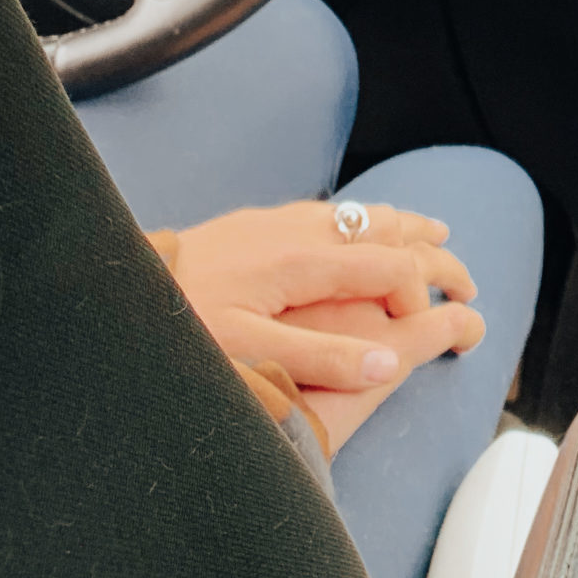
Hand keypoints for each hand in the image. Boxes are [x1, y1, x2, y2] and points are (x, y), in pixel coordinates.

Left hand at [169, 200, 482, 451]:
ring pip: (355, 214)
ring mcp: (273, 223)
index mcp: (303, 261)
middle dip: (429, 252)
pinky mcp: (252, 224)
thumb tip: (387, 364)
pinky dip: (361, 220)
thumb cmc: (177, 326)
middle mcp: (295, 232)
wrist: (111, 288)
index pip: (389, 270)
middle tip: (465, 276)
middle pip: (382, 231)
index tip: (431, 331)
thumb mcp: (249, 352)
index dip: (420, 299)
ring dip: (400, 226)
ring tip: (432, 232)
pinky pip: (326, 213)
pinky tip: (355, 228)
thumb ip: (321, 356)